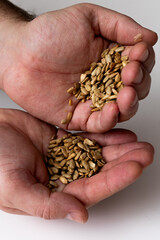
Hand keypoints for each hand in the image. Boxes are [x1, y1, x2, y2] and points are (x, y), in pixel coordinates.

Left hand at [0, 3, 156, 132]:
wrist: (19, 55)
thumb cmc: (49, 34)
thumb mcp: (88, 17)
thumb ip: (121, 26)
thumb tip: (150, 38)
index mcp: (110, 59)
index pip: (138, 64)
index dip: (142, 62)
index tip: (137, 56)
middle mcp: (104, 82)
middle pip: (134, 89)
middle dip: (138, 84)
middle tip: (130, 74)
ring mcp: (93, 100)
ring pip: (122, 109)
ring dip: (129, 104)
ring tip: (127, 94)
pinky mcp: (79, 117)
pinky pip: (99, 123)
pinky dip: (109, 120)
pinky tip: (113, 110)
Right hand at [0, 109, 153, 222]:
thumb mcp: (15, 188)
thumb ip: (46, 204)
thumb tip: (80, 215)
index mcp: (55, 193)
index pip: (92, 189)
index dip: (115, 179)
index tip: (136, 167)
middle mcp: (63, 175)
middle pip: (100, 170)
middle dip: (124, 162)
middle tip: (146, 152)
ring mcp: (64, 155)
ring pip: (97, 152)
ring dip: (118, 147)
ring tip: (139, 141)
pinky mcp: (62, 138)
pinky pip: (86, 136)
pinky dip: (103, 133)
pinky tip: (119, 130)